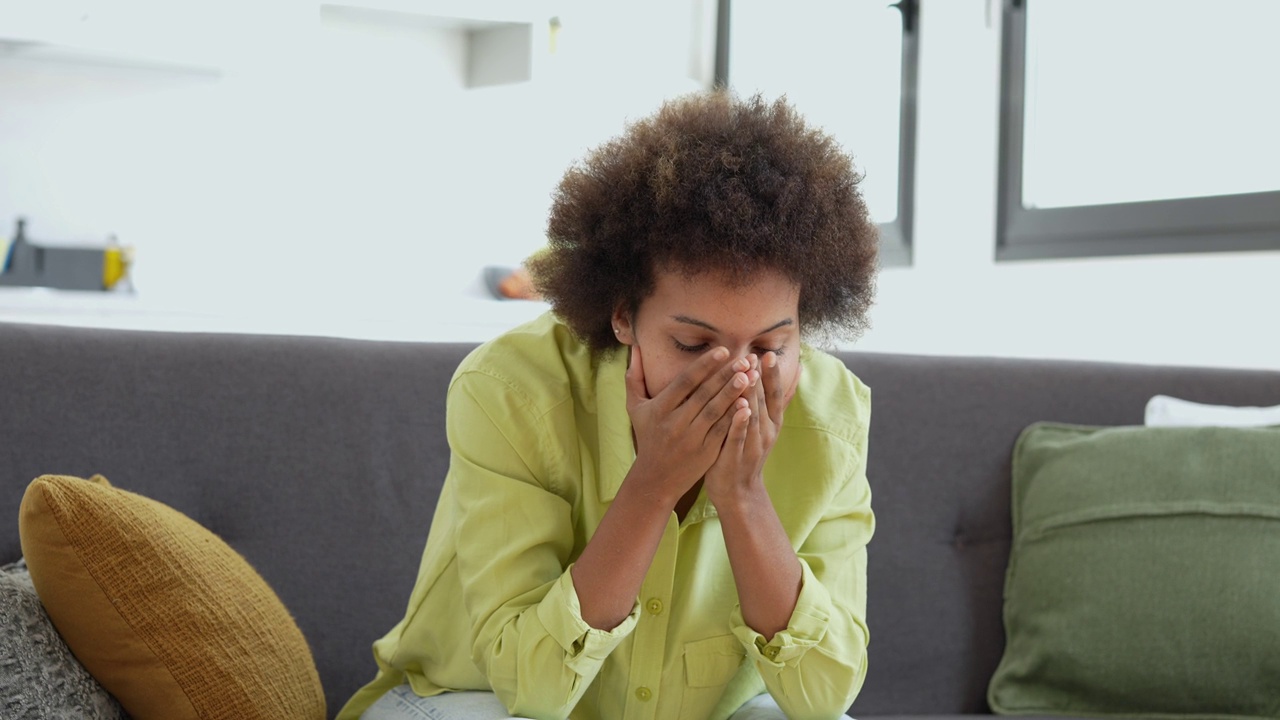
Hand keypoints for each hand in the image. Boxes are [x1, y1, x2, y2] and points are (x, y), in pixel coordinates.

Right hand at [625, 344, 754, 504]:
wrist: (655, 478)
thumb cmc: (647, 436)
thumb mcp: (635, 407)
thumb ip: (635, 377)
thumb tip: (636, 348)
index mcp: (660, 408)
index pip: (685, 382)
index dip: (704, 365)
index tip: (723, 351)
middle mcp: (675, 423)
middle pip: (703, 394)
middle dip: (725, 375)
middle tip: (744, 359)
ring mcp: (691, 439)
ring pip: (715, 412)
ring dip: (733, 393)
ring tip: (750, 376)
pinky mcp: (705, 453)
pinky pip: (722, 431)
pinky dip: (735, 417)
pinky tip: (748, 403)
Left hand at [704, 351, 801, 504]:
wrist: (739, 492)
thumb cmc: (746, 453)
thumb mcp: (764, 425)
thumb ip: (773, 400)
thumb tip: (789, 371)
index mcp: (772, 422)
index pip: (774, 394)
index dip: (772, 375)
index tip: (768, 353)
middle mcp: (766, 431)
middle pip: (764, 400)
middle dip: (760, 378)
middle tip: (756, 355)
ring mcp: (753, 444)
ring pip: (753, 415)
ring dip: (752, 395)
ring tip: (749, 375)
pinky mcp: (737, 455)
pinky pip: (739, 436)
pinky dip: (740, 421)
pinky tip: (740, 407)